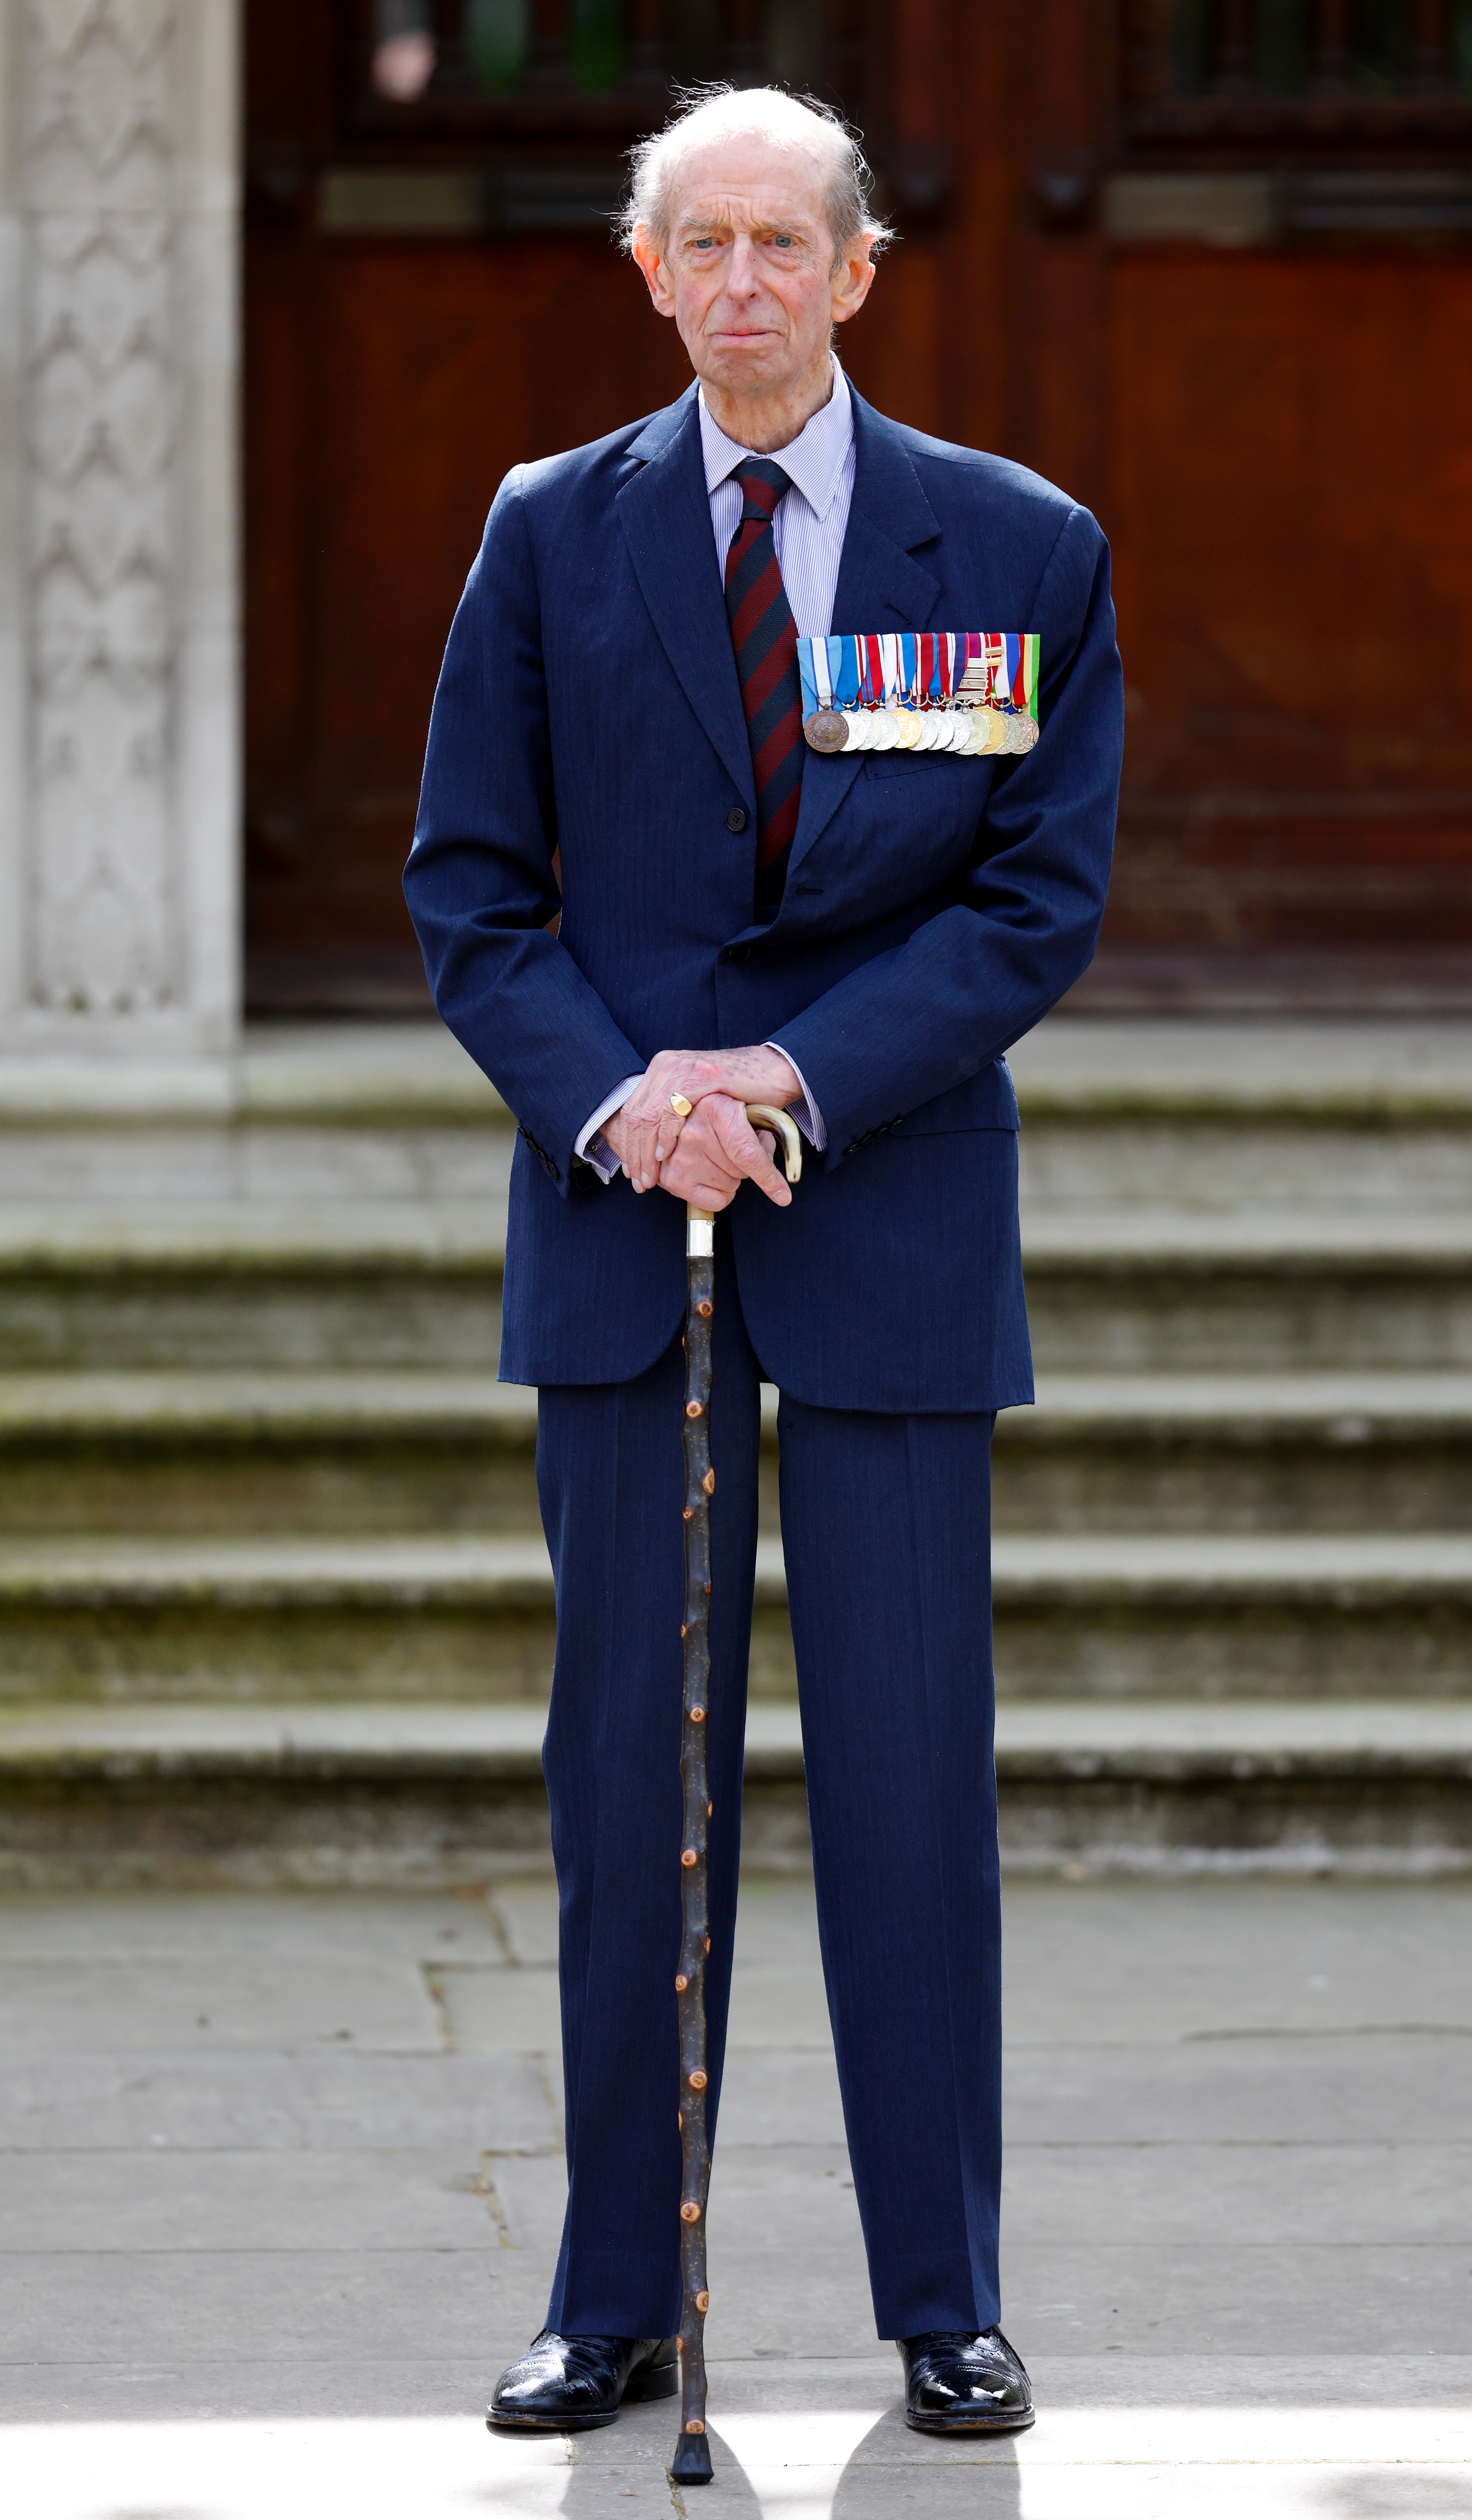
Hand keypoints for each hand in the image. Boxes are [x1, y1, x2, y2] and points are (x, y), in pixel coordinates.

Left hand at [608, 1045, 800, 1195]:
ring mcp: (684, 1068)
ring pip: (649, 1115)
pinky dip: (665, 1135)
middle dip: (633, 1153)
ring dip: (646, 1151)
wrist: (775, 1070)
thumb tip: (653, 1145)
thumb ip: (676, 1112)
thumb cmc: (741, 1090)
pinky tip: (666, 1155)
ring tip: (651, 1177)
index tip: (631, 1171)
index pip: (632, 1111)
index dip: (627, 1144)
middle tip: (640, 1181)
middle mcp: (668, 1065)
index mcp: (663, 1069)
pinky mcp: (702, 1075)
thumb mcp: (699, 1100)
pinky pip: (673, 1109)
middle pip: (636, 1115)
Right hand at [650, 1094, 790, 1211]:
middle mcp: (693, 1132)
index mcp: (715, 1109)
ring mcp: (679, 1157)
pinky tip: (709, 1175)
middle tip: (732, 1151)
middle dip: (744, 1166)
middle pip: (740, 1172)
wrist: (680, 1117)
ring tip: (717, 1159)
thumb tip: (768, 1168)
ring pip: (729, 1186)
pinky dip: (718, 1193)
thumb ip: (762, 1134)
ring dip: (730, 1178)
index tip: (783, 1196)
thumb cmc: (718, 1115)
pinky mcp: (672, 1178)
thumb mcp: (745, 1112)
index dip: (768, 1177)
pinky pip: (714, 1201)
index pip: (746, 1153)